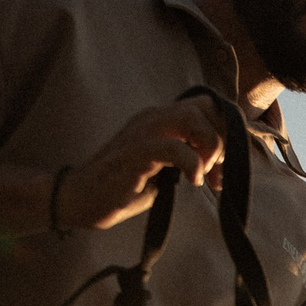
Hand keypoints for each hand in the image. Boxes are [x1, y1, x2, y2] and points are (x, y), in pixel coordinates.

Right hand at [54, 100, 230, 232]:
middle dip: (221, 138)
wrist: (82, 199)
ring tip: (204, 173)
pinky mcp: (135, 152)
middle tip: (217, 170)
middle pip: (204, 106)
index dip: (224, 132)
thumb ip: (186, 157)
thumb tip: (218, 163)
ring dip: (208, 146)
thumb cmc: (124, 187)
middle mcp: (152, 118)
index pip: (205, 106)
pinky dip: (191, 163)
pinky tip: (192, 181)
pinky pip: (173, 146)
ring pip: (190, 117)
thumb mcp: (164, 170)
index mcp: (160, 120)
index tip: (222, 167)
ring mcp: (142, 132)